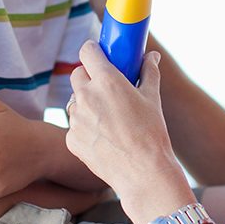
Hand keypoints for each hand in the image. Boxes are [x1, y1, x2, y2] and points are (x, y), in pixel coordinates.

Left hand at [66, 42, 193, 223]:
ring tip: (108, 118)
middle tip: (105, 87)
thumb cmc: (152, 133)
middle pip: (77, 74)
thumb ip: (149, 72)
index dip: (93, 50)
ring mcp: (76, 119)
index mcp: (107, 81)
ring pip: (75, 102)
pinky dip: (85, 128)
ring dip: (86, 103)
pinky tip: (104, 137)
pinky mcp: (71, 139)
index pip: (87, 51)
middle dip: (89, 77)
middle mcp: (87, 96)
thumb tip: (151, 56)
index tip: (98, 54)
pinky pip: (75, 126)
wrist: (143, 173)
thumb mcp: (152, 98)